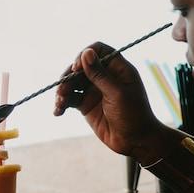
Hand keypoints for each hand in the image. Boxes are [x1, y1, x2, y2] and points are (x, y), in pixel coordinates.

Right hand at [53, 43, 162, 157]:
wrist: (135, 142)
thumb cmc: (134, 115)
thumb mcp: (117, 94)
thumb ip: (100, 74)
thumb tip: (86, 53)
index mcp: (117, 69)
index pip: (99, 50)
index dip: (85, 55)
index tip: (76, 68)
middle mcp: (105, 77)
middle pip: (81, 66)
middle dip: (69, 76)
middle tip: (62, 90)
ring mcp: (94, 90)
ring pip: (72, 83)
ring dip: (63, 90)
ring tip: (60, 103)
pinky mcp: (86, 105)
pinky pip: (70, 99)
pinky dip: (62, 104)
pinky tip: (58, 111)